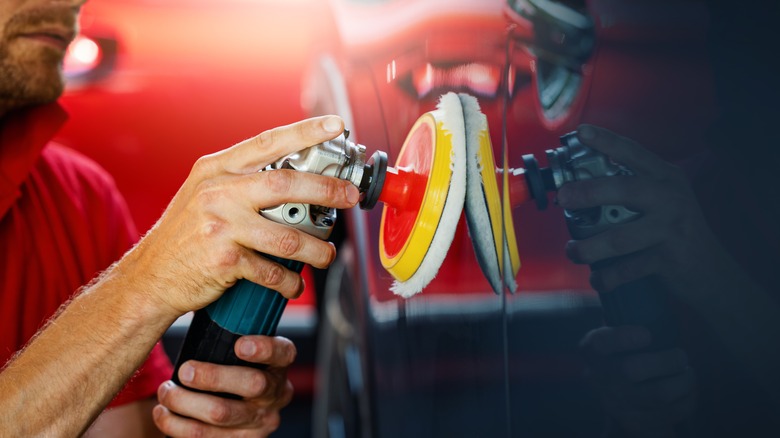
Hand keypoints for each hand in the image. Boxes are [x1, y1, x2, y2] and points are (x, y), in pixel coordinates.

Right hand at [114, 116, 358, 317]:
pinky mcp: (224, 260)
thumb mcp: (204, 194)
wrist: (150, 276)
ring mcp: (221, 226)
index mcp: (216, 169)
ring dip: (317, 250)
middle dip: (327, 190)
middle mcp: (219, 192)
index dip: (306, 132)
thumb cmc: (185, 235)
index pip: (268, 142)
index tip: (335, 126)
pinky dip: (289, 281)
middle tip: (350, 196)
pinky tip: (293, 282)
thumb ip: (242, 182)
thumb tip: (296, 178)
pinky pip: (272, 271)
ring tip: (326, 256)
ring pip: (288, 237)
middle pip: (286, 184)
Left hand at [153, 335, 295, 436]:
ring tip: (166, 390)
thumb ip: (233, 332)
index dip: (264, 348)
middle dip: (214, 377)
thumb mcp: (241, 352)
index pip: (283, 352)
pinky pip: (205, 437)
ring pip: (222, 414)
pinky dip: (176, 424)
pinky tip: (162, 412)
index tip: (240, 344)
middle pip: (251, 384)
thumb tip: (201, 293)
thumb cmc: (232, 369)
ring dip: (186, 402)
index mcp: (279, 364)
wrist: (237, 416)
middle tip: (186, 370)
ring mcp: (259, 421)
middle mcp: (275, 393)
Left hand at [556, 124, 720, 297]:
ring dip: (590, 247)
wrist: (711, 269)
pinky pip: (628, 268)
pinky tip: (597, 278)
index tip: (581, 131)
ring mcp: (671, 227)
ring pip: (620, 237)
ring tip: (573, 251)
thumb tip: (578, 187)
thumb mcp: (662, 200)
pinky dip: (607, 276)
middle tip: (564, 197)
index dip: (606, 141)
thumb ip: (630, 189)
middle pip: (624, 189)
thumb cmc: (674, 231)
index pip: (634, 152)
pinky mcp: (669, 258)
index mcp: (665, 177)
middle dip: (589, 192)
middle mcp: (670, 197)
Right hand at [580, 326, 696, 437]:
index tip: (647, 334)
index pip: (599, 343)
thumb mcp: (618, 339)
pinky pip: (672, 412)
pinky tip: (688, 391)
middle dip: (666, 360)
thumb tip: (644, 279)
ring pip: (657, 394)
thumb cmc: (626, 358)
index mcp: (593, 352)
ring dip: (683, 381)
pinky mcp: (638, 423)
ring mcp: (618, 404)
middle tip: (681, 355)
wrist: (623, 406)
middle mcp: (600, 379)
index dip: (622, 337)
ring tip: (688, 372)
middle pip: (630, 370)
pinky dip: (688, 400)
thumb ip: (627, 315)